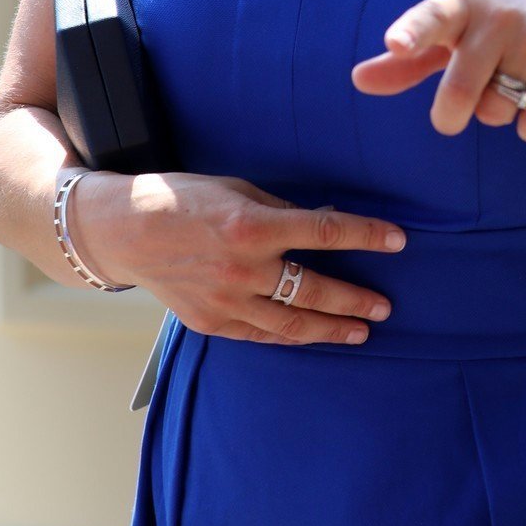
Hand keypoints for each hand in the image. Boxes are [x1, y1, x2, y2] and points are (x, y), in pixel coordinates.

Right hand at [73, 171, 405, 345]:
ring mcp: (227, 302)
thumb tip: (328, 219)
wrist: (126, 231)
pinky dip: (290, 336)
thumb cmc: (185, 200)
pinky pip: (261, 334)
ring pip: (293, 325)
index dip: (367, 235)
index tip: (399, 240)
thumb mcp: (238, 189)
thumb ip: (282, 210)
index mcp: (253, 226)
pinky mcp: (212, 323)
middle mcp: (243, 269)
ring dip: (332, 329)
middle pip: (315, 290)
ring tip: (360, 331)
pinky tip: (312, 335)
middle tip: (384, 306)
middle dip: (356, 299)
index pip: (326, 232)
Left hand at [352, 0, 525, 143]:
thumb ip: (408, 60)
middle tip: (452, 115)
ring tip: (513, 83)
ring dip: (498, 113)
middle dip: (451, 116)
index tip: (396, 44)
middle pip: (461, 90)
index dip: (412, 32)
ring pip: (497, 111)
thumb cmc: (497, 24)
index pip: (432, 17)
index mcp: (461, 4)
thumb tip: (358, 80)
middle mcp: (497, 15)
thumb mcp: (454, 32)